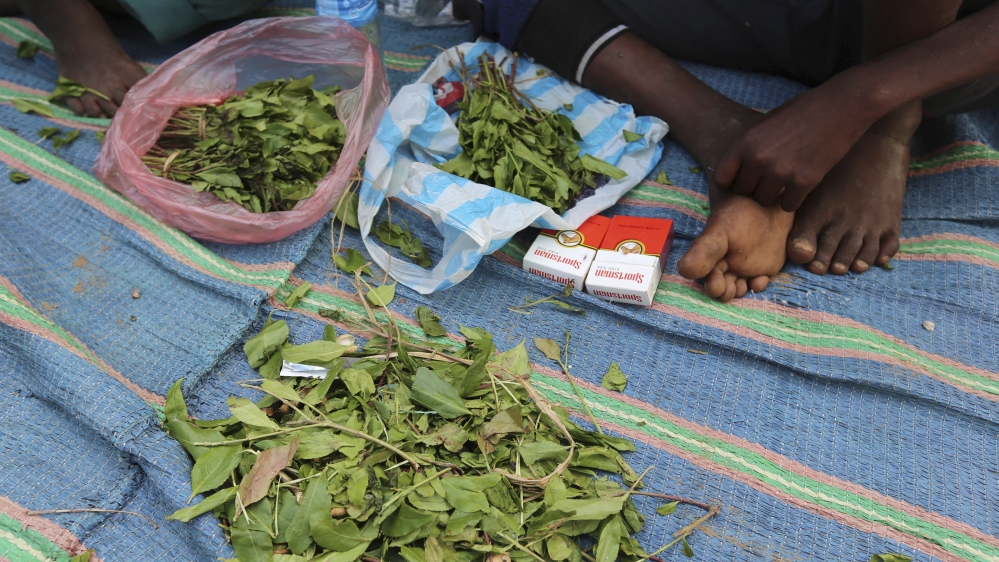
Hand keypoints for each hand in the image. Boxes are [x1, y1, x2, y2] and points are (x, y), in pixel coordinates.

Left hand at [712, 82, 876, 211]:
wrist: (843, 106)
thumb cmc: (805, 110)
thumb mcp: (768, 121)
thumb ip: (751, 144)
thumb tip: (738, 166)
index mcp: (746, 142)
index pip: (721, 178)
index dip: (731, 182)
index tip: (743, 180)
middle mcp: (758, 159)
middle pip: (742, 192)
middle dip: (753, 189)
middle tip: (768, 181)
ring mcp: (780, 172)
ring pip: (763, 201)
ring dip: (772, 196)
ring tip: (783, 182)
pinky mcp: (803, 182)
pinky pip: (787, 205)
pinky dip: (792, 200)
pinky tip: (799, 187)